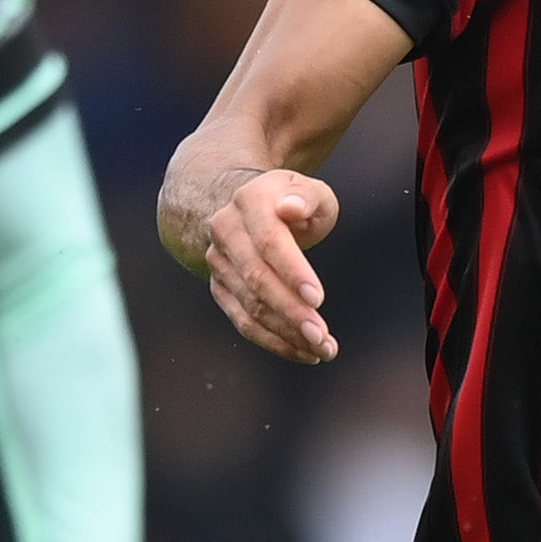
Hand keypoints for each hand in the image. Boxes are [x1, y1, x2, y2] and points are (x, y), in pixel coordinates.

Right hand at [189, 167, 341, 364]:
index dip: (293, 271)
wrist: (250, 206)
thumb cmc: (291, 200)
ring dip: (287, 334)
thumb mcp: (309, 190)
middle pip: (256, 279)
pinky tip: (303, 352)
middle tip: (321, 337)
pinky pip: (244, 322)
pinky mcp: (220, 287)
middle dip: (291, 312)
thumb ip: (306, 196)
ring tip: (322, 349)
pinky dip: (274, 341)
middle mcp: (226, 230)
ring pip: (250, 306)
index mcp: (250, 201)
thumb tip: (290, 207)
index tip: (318, 299)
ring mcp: (219, 261)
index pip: (269, 241)